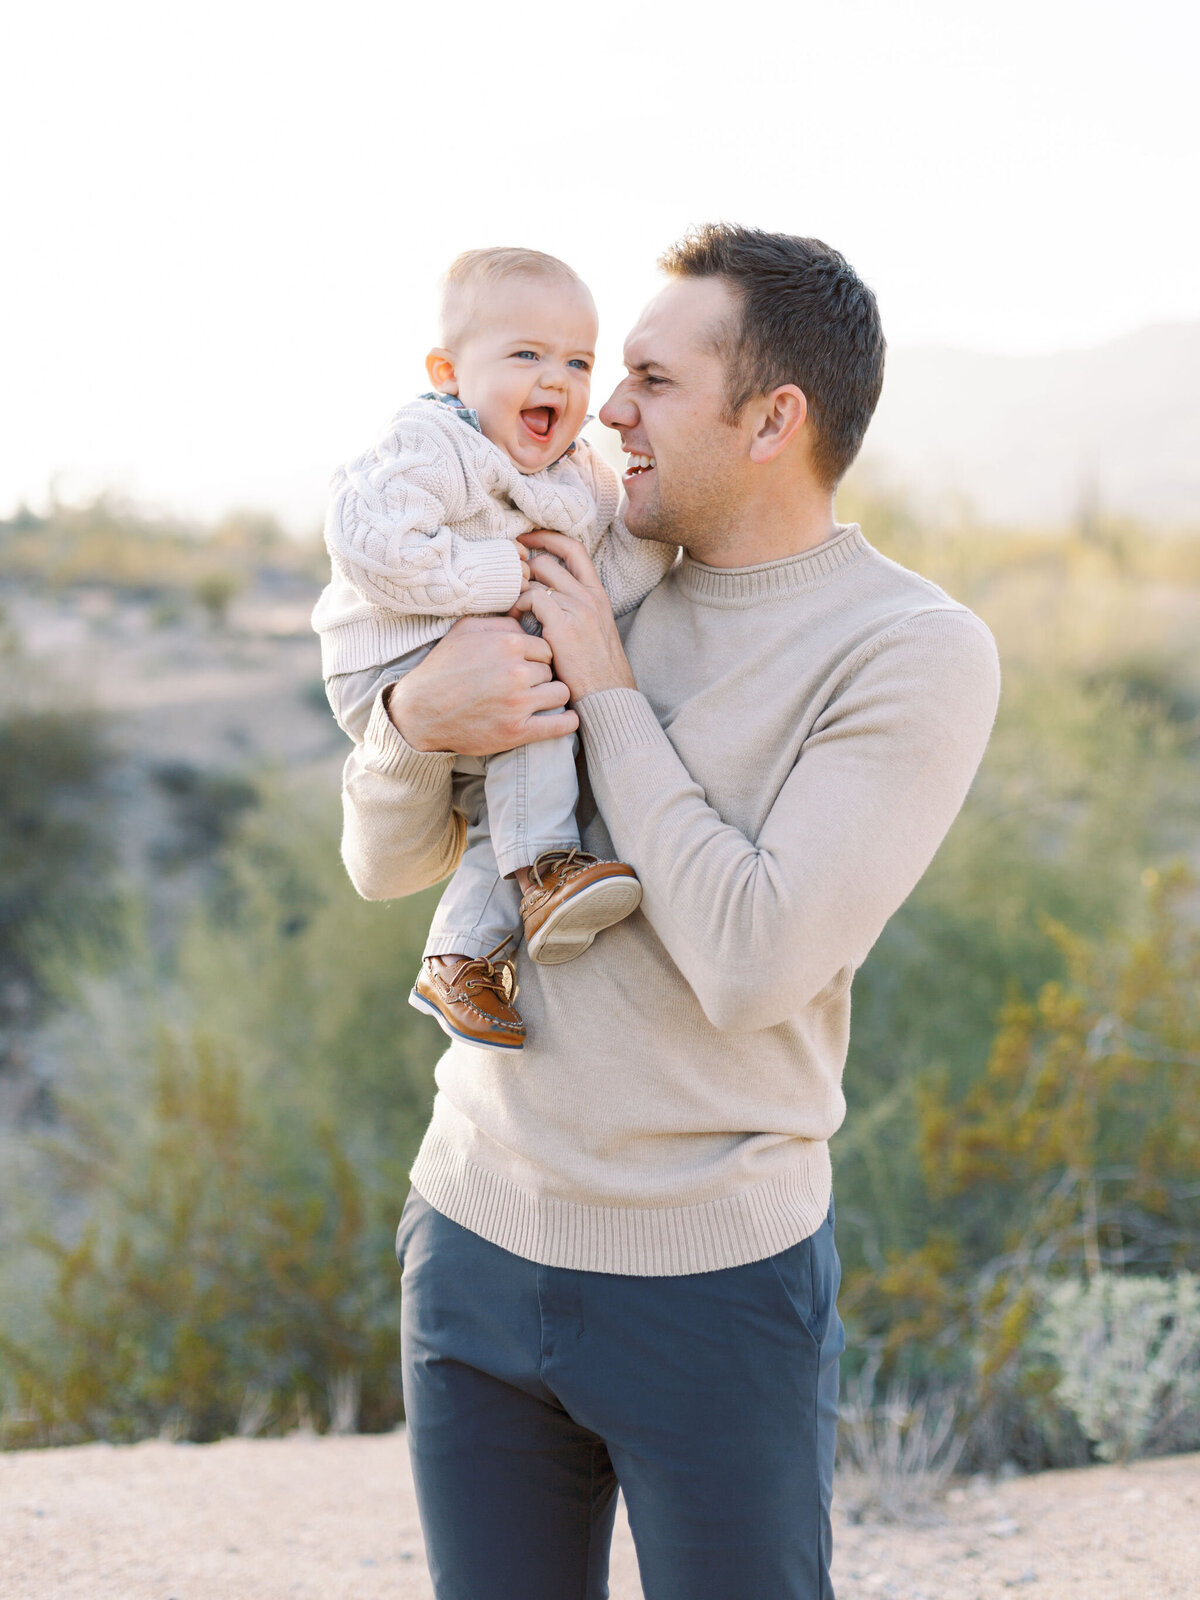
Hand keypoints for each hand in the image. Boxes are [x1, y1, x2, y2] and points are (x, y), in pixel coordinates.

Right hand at [385, 616, 576, 755]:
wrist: (420, 711)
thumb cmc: (443, 668)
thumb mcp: (466, 630)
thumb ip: (501, 622)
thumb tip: (527, 619)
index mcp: (508, 643)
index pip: (546, 648)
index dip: (537, 658)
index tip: (526, 667)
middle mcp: (516, 671)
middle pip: (552, 670)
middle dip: (542, 677)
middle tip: (525, 685)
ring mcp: (518, 703)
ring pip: (561, 693)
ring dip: (552, 697)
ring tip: (539, 701)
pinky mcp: (517, 731)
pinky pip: (561, 724)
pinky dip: (567, 722)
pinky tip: (565, 719)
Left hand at [513, 531, 636, 700]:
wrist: (608, 696)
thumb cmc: (596, 669)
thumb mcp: (594, 630)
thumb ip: (575, 608)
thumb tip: (546, 595)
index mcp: (598, 594)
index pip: (573, 548)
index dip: (547, 538)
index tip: (526, 539)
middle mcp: (589, 596)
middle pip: (546, 561)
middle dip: (522, 569)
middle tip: (509, 582)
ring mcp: (578, 609)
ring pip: (536, 579)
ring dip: (518, 591)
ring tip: (513, 610)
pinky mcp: (563, 626)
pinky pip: (532, 600)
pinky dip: (519, 607)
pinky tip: (516, 622)